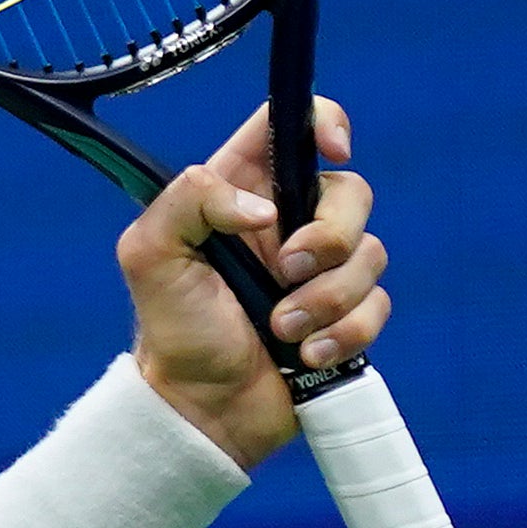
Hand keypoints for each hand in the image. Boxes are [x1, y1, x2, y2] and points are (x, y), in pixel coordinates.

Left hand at [122, 95, 383, 469]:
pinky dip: (343, 333)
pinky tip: (305, 355)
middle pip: (352, 192)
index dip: (323, 120)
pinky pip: (377, 305)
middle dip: (329, 237)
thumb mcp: (150, 254)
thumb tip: (264, 208)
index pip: (291, 124)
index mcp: (242, 190)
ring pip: (370, 253)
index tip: (332, 150)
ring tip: (281, 329)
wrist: (201, 407)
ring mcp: (322, 269)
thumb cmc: (171, 328)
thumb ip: (191, 201)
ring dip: (327, 299)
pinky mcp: (346, 314)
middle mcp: (289, 221)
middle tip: (286, 273)